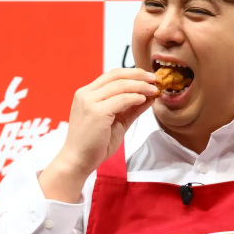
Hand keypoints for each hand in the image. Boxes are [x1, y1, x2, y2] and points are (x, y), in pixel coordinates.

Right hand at [39, 68, 157, 201]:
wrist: (78, 161)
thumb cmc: (95, 144)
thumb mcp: (116, 122)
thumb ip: (131, 109)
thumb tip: (149, 96)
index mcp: (86, 94)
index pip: (112, 75)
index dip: (132, 73)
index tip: (148, 77)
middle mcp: (85, 94)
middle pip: (116, 76)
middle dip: (139, 75)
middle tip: (155, 79)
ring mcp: (89, 102)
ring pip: (120, 86)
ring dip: (140, 86)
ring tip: (154, 90)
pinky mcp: (97, 112)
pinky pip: (121, 99)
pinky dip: (135, 97)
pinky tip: (144, 99)